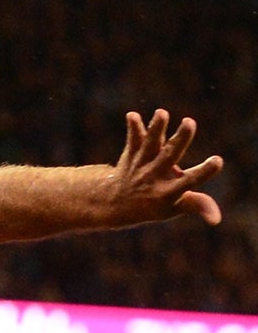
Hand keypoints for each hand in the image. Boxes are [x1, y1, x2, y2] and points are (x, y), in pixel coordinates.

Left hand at [106, 110, 222, 228]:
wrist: (115, 205)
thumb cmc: (154, 205)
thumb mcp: (175, 208)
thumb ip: (196, 205)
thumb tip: (216, 219)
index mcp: (168, 192)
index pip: (189, 182)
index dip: (204, 172)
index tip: (217, 161)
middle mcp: (154, 177)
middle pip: (168, 156)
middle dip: (180, 140)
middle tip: (190, 122)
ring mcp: (141, 165)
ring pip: (149, 145)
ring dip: (156, 129)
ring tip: (161, 113)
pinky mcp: (132, 155)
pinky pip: (133, 141)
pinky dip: (133, 128)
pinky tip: (132, 115)